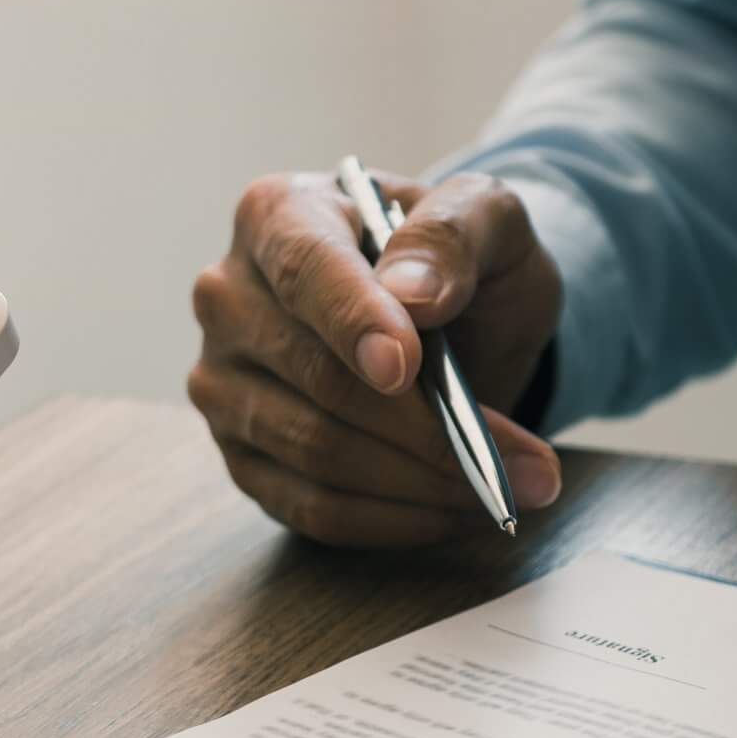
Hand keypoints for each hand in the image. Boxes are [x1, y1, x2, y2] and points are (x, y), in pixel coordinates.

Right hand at [188, 171, 564, 546]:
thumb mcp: (485, 218)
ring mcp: (223, 384)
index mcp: (277, 215)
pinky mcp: (242, 455)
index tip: (408, 367)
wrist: (449, 317)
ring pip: (315, 453)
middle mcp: (228, 298)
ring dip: (419, 483)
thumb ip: (454, 234)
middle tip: (513, 460)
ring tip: (499, 486)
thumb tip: (413, 295)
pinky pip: (311, 508)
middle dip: (423, 428)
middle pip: (316, 378)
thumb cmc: (456, 260)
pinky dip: (391, 521)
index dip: (354, 322)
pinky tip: (450, 510)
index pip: (306, 272)